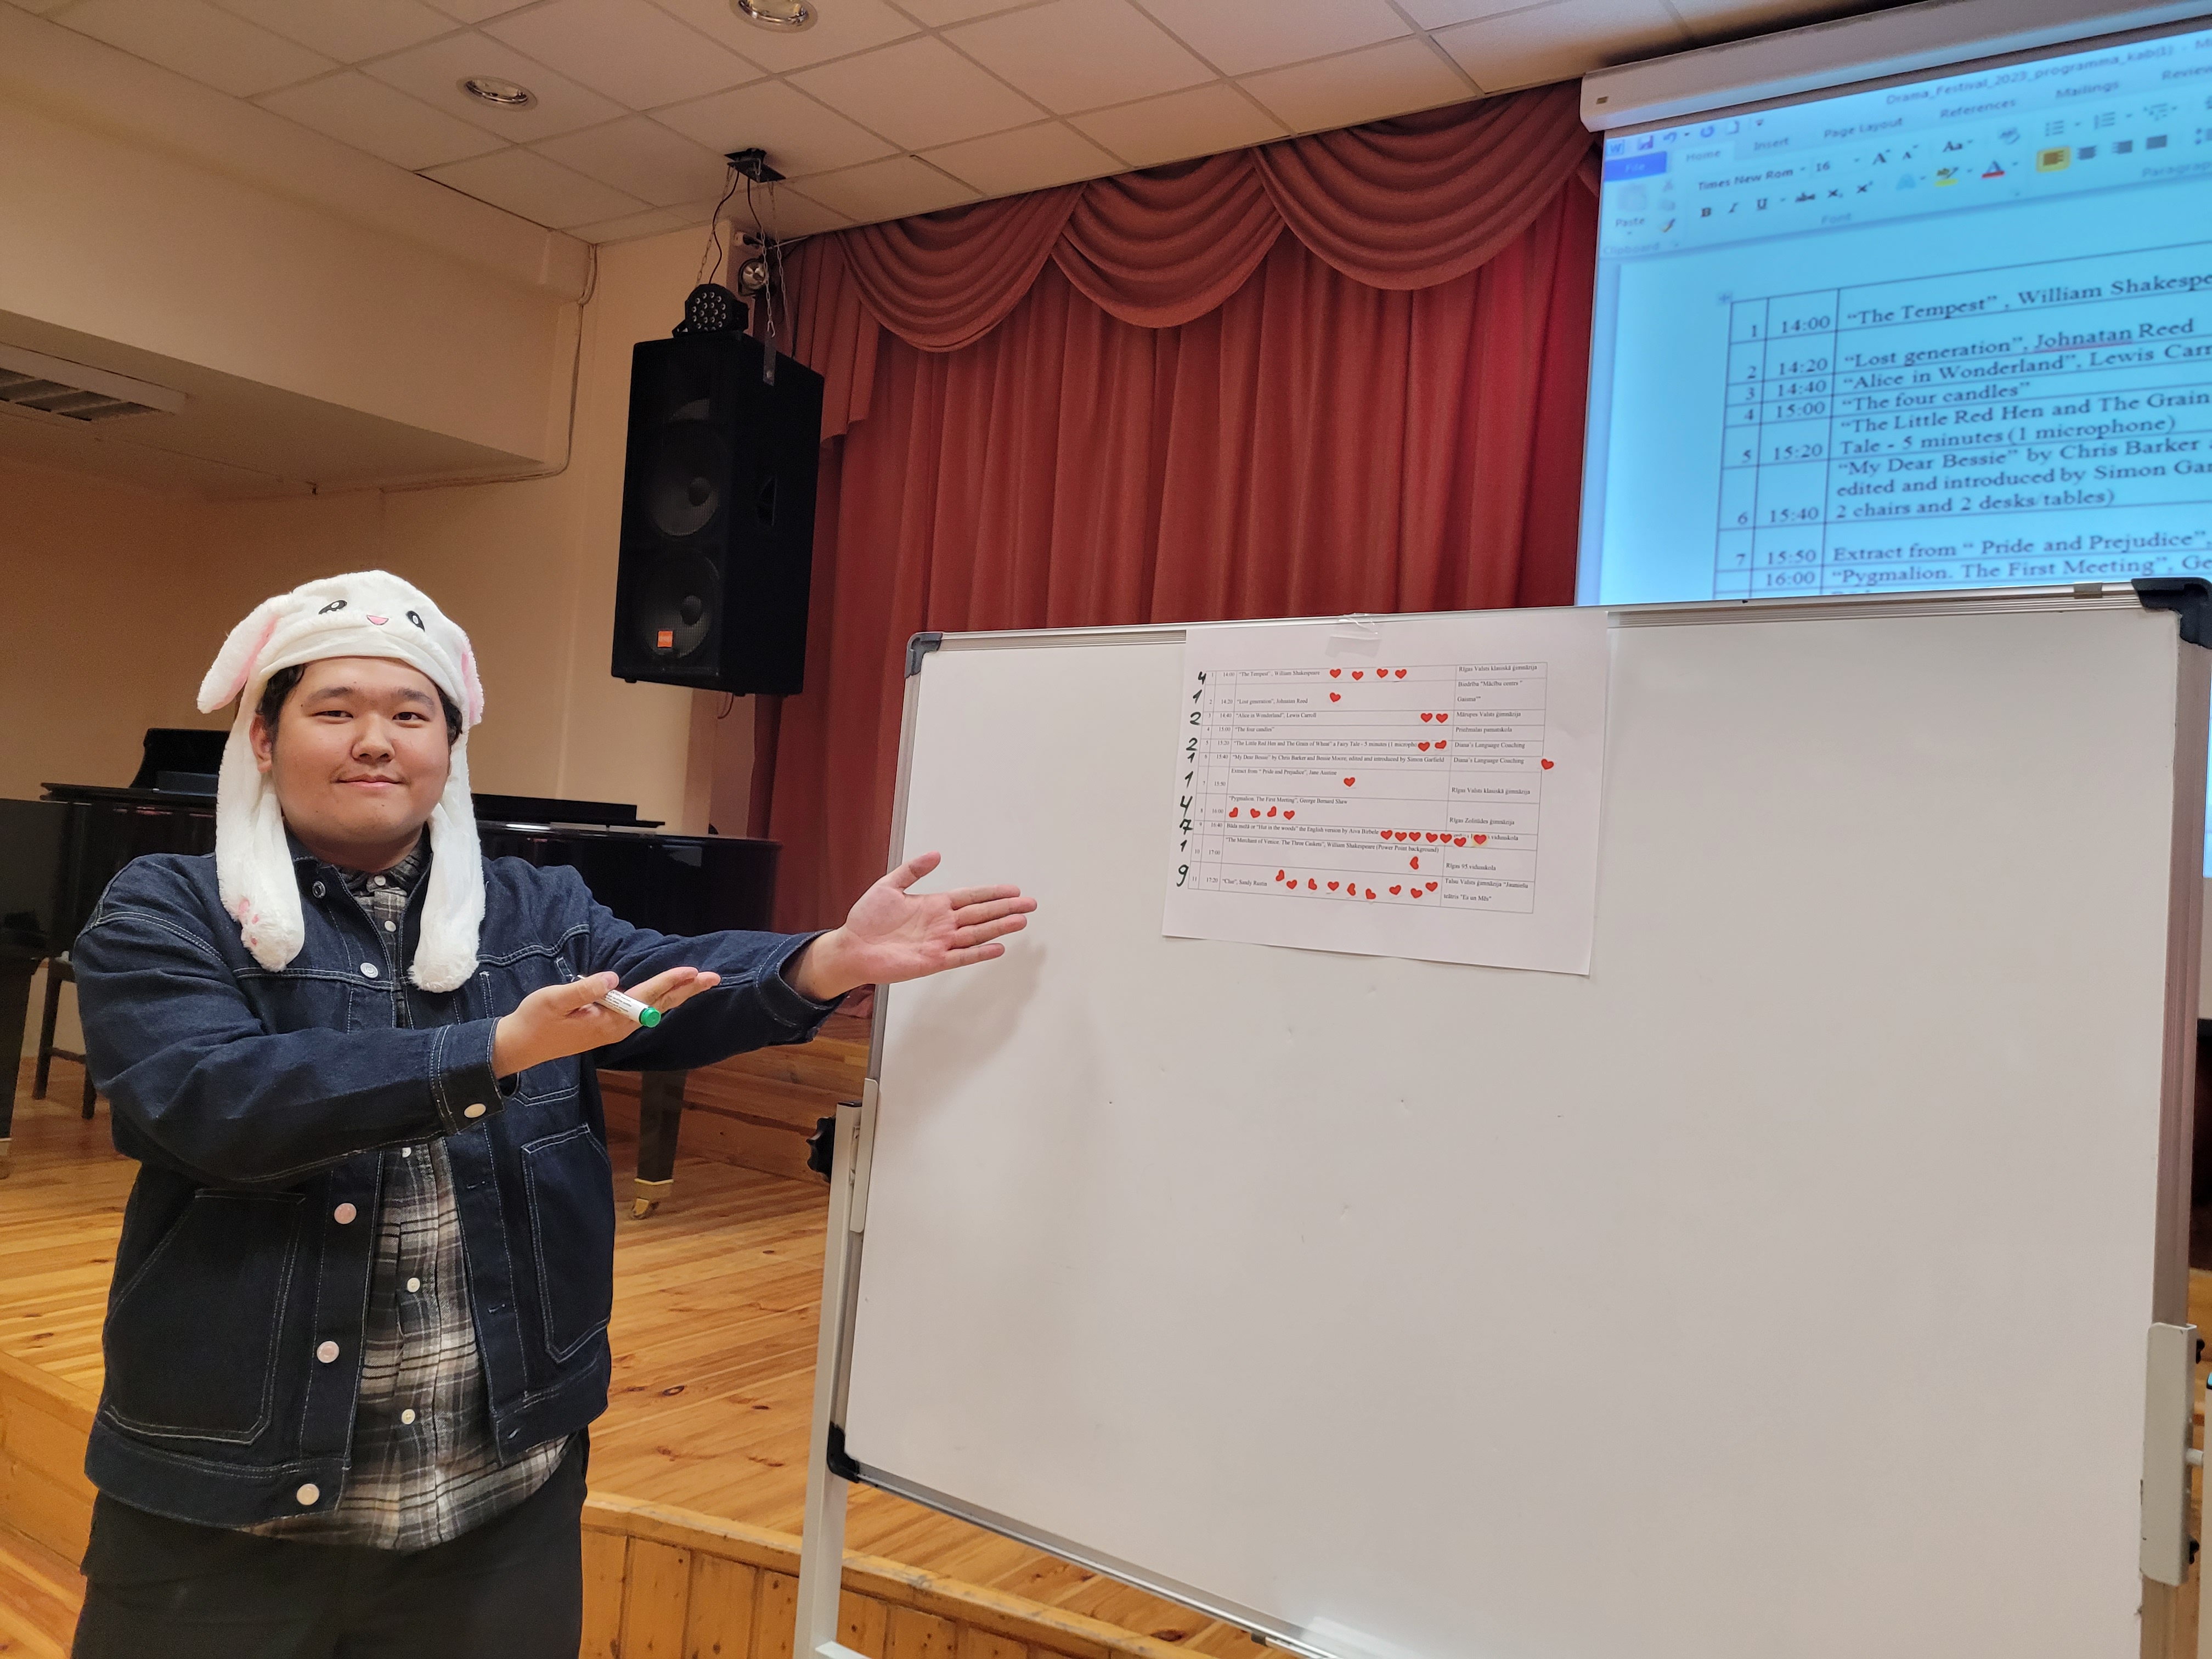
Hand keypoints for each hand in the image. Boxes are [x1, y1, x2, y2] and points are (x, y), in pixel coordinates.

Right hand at [492, 967, 721, 1077]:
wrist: (521, 1046)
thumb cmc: (535, 1020)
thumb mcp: (554, 1000)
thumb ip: (584, 990)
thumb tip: (612, 978)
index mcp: (608, 1021)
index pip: (645, 997)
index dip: (668, 982)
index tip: (691, 971)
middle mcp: (618, 1027)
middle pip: (659, 1005)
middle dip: (686, 990)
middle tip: (714, 977)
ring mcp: (616, 1030)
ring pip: (654, 1009)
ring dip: (678, 994)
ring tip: (700, 982)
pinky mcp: (610, 1028)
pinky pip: (644, 1013)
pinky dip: (662, 1001)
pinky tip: (671, 996)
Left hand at [789, 852, 1035, 1001]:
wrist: (852, 947)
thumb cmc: (866, 919)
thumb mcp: (888, 886)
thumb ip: (912, 870)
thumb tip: (936, 854)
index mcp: (934, 904)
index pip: (971, 897)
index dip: (992, 893)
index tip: (1014, 889)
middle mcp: (942, 923)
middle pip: (981, 914)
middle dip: (1006, 908)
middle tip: (1030, 904)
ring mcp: (940, 942)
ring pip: (977, 933)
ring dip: (999, 927)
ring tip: (1021, 921)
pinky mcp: (933, 961)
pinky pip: (962, 956)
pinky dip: (980, 952)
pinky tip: (998, 947)